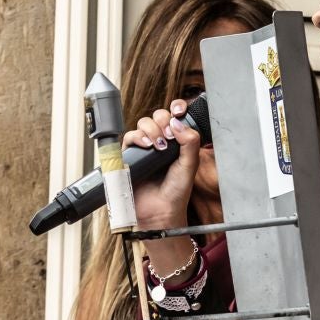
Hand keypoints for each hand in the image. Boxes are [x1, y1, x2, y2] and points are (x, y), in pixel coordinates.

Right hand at [125, 101, 200, 268]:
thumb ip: (190, 142)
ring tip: (158, 144)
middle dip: (162, 120)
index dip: (176, 108)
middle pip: (157, 116)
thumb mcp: (190, 165)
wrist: (160, 212)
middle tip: (168, 135)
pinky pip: (129, 138)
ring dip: (151, 129)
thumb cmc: (176, 192)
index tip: (179, 110)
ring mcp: (144, 149)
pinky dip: (137, 137)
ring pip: (143, 123)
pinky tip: (145, 144)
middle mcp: (160, 142)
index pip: (174, 116)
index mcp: (176, 142)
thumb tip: (177, 122)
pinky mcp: (129, 156)